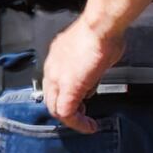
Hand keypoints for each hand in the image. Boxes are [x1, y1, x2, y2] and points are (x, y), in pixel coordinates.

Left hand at [37, 16, 115, 132]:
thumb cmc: (101, 33)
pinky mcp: (67, 89)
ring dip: (72, 117)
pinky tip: (89, 126)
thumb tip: (95, 75)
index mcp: (57, 57)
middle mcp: (51, 68)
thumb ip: (90, 68)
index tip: (79, 100)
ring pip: (56, 107)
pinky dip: (78, 123)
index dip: (65, 95)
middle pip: (51, 98)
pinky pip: (67, 113)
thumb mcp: (93, 52)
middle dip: (66, 109)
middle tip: (81, 113)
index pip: (54, 83)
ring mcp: (56, 78)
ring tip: (86, 120)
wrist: (100, 27)